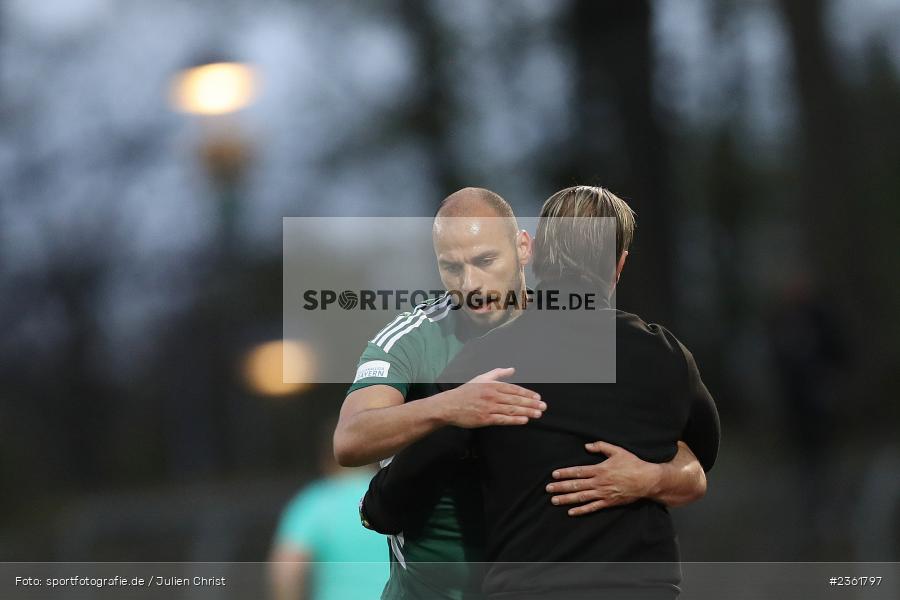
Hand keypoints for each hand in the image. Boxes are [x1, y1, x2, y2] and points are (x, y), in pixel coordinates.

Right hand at [437, 368, 544, 427]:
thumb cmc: (466, 392)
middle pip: (515, 400)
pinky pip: (502, 419)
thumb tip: (513, 369)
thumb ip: (498, 373)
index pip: (514, 389)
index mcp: (492, 385)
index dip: (527, 393)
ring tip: (538, 414)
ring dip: (526, 411)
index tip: (537, 397)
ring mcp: (489, 407)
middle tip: (543, 406)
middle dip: (531, 403)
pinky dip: (514, 420)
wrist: (449, 405)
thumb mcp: (481, 378)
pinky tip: (524, 420)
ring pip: (511, 409)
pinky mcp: (485, 419)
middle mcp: (492, 395)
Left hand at [545, 441, 661, 515]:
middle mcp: (599, 482)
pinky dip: (581, 510)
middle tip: (548, 489)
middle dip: (561, 487)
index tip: (553, 475)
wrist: (647, 480)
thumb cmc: (632, 464)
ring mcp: (603, 494)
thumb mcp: (617, 451)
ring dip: (567, 499)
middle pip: (576, 485)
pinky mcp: (609, 502)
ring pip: (581, 497)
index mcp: (600, 469)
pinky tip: (571, 512)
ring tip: (554, 500)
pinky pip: (592, 507)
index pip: (578, 471)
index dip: (565, 473)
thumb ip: (601, 446)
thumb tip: (587, 446)